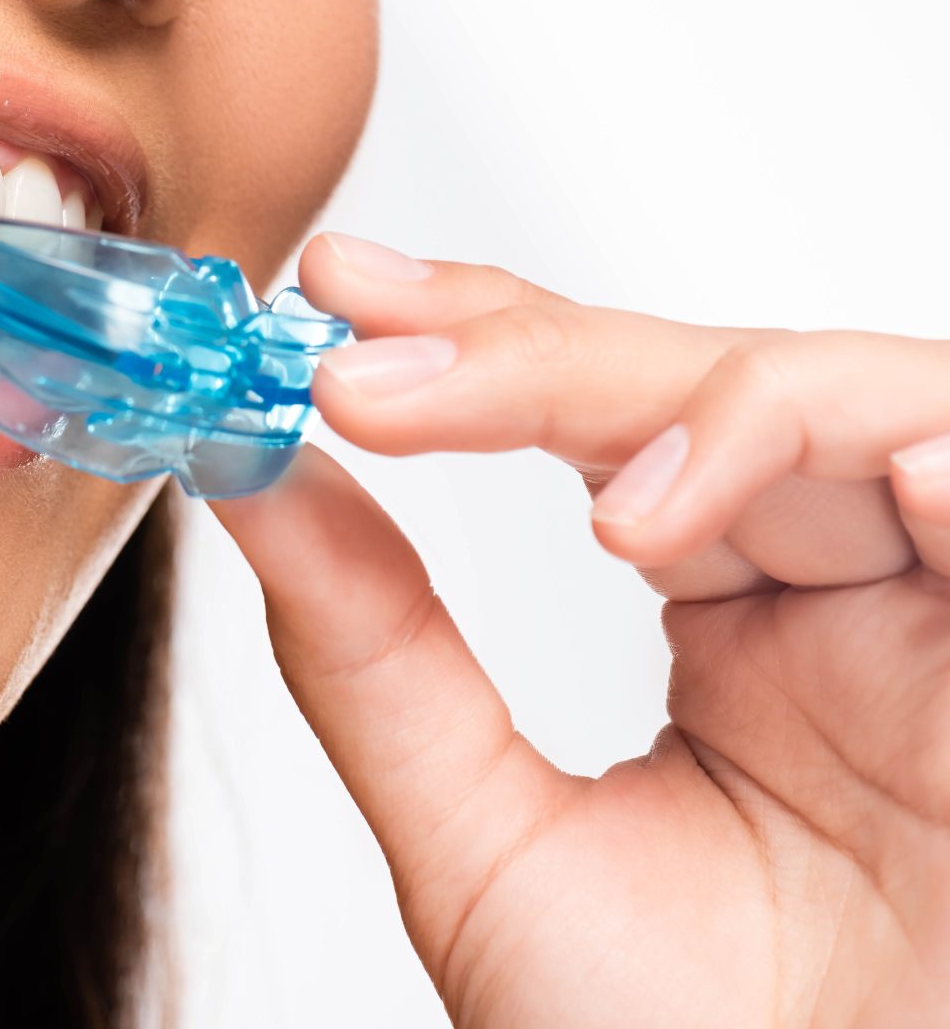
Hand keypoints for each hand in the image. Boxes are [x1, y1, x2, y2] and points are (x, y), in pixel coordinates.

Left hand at [211, 234, 949, 1028]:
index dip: (475, 335)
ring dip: (726, 415)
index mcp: (732, 614)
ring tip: (615, 511)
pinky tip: (893, 489)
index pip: (600, 414)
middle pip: (707, 380)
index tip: (335, 300)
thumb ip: (373, 654)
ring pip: (859, 404)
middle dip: (540, 358)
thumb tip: (252, 480)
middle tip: (378, 366)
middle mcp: (842, 589)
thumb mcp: (486, 838)